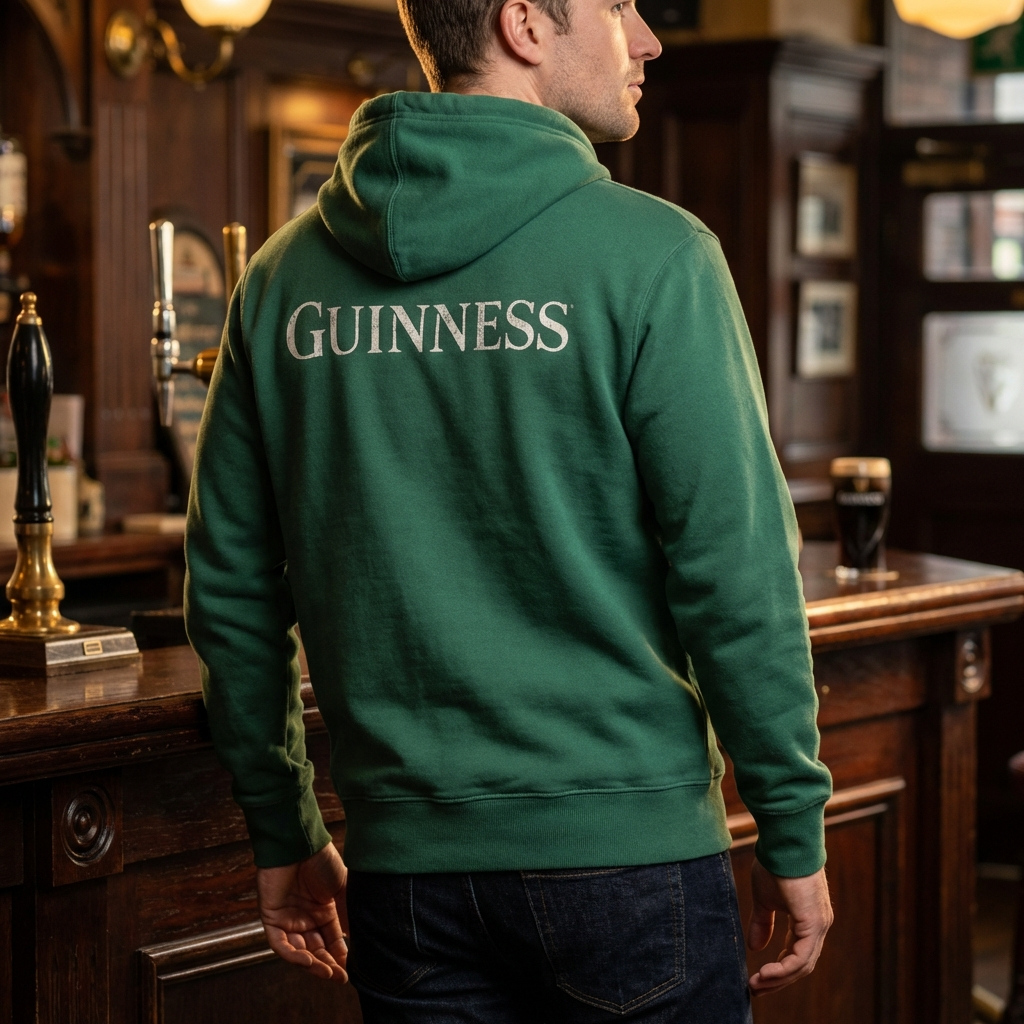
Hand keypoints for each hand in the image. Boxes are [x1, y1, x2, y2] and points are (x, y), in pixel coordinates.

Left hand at [256, 841, 349, 982]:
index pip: (332, 940)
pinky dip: (293, 954)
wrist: (299, 842)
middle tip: (340, 977)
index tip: (351, 969)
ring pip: (299, 951)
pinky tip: (308, 960)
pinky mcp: (271, 917)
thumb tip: (360, 937)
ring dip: (312, 964)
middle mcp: (306, 917)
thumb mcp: (343, 887)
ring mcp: (288, 918)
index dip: (341, 956)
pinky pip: (280, 943)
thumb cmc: (322, 860)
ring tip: (328, 972)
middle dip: (328, 964)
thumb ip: (349, 912)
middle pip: (317, 949)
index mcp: (324, 910)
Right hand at [746, 860, 831, 994]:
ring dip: (779, 979)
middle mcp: (819, 925)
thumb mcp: (764, 899)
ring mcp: (819, 925)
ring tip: (757, 984)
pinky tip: (766, 972)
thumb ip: (762, 923)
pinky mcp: (814, 923)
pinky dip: (784, 969)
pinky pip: (801, 957)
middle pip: (802, 965)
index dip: (778, 969)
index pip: (797, 954)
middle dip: (778, 980)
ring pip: (802, 965)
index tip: (757, 978)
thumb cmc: (774, 864)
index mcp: (809, 919)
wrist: (783, 842)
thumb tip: (755, 947)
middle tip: (756, 989)